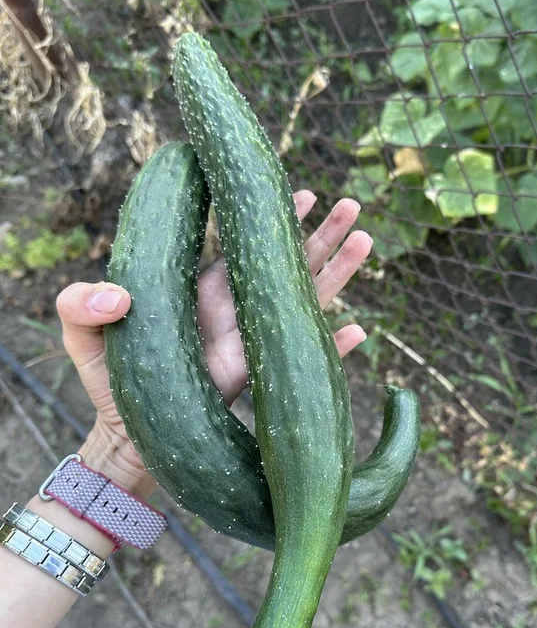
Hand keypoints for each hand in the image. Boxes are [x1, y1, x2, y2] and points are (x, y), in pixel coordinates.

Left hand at [56, 192, 370, 497]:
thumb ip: (81, 302)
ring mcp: (252, 341)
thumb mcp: (81, 332)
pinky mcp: (260, 377)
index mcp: (201, 287)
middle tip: (349, 204)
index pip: (243, 242)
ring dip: (337, 272)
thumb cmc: (106, 379)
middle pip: (287, 263)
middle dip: (320, 233)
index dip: (267, 216)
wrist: (127, 436)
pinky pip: (302, 358)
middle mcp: (235, 308)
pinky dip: (332, 348)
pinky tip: (358, 331)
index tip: (297, 191)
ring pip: (304, 299)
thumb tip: (120, 294)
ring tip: (365, 238)